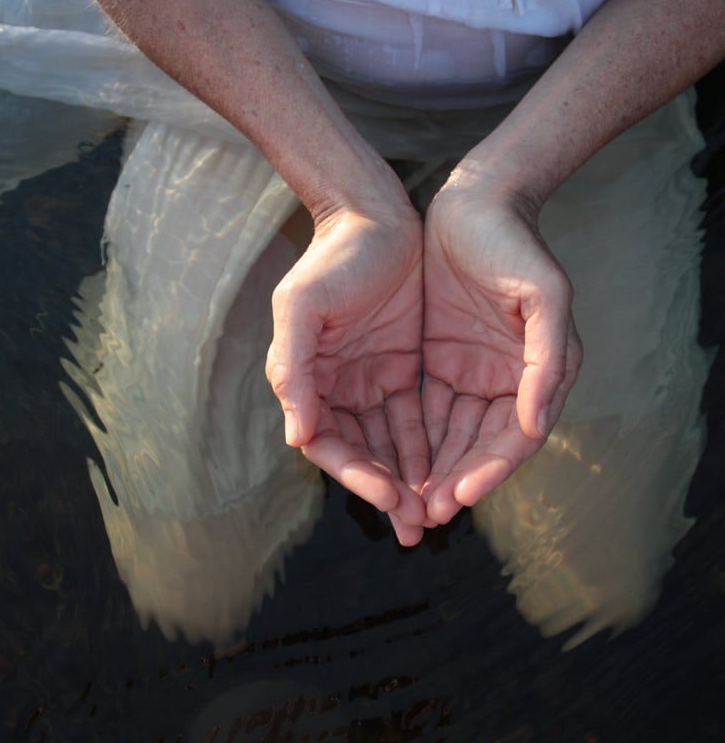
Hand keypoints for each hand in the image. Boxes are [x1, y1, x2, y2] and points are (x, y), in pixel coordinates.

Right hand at [266, 201, 429, 544]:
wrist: (375, 217)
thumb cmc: (332, 259)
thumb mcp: (302, 306)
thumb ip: (294, 370)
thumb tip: (297, 436)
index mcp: (308, 380)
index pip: (329, 442)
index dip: (355, 474)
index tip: (389, 498)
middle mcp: (337, 388)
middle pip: (361, 453)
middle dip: (388, 489)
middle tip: (419, 524)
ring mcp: (370, 380)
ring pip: (391, 443)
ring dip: (411, 477)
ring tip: (436, 512)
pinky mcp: (402, 368)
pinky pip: (416, 417)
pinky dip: (429, 445)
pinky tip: (448, 470)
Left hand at [420, 176, 581, 524]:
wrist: (474, 203)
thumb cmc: (514, 243)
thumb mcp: (544, 293)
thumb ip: (547, 360)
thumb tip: (536, 425)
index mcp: (539, 373)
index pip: (515, 437)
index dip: (490, 470)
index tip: (461, 496)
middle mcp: (507, 381)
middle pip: (481, 446)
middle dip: (455, 481)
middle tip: (425, 515)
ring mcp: (471, 372)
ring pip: (451, 435)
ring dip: (432, 469)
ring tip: (406, 503)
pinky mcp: (439, 360)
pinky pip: (425, 409)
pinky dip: (413, 438)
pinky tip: (393, 462)